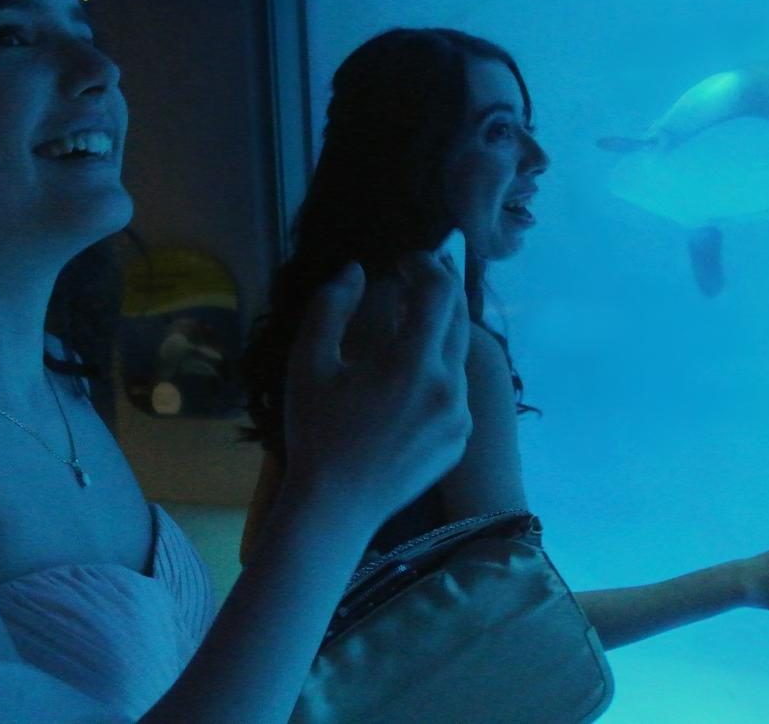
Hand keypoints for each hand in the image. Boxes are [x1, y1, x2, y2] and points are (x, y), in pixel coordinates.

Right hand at [280, 255, 471, 525]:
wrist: (336, 507)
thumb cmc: (317, 433)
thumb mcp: (308, 364)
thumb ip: (330, 306)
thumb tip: (355, 270)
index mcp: (414, 364)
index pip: (440, 292)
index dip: (426, 265)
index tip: (403, 261)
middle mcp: (449, 387)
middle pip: (459, 318)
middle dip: (439, 289)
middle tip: (415, 276)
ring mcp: (460, 416)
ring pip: (459, 354)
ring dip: (438, 330)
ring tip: (408, 324)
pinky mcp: (460, 439)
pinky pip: (457, 390)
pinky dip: (439, 369)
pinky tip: (410, 375)